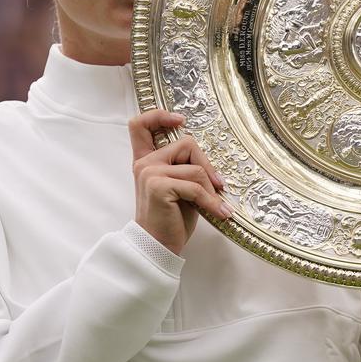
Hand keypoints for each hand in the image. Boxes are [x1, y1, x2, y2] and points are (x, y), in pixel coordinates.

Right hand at [128, 110, 229, 255]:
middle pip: (186, 144)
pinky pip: (196, 186)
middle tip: (218, 185)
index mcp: (145, 160)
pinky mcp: (159, 186)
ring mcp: (150, 173)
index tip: (180, 120)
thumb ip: (184, 167)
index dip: (160, 115)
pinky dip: (211, 201)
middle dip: (207, 165)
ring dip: (211, 188)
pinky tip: (219, 212)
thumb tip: (210, 161)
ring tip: (217, 204)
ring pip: (195, 168)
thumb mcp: (178, 187)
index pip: (140, 125)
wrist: (158, 246)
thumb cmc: (171, 218)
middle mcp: (145, 163)